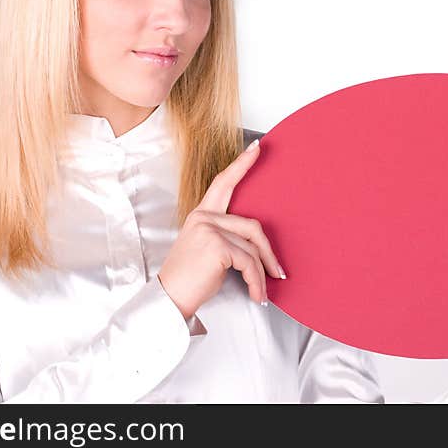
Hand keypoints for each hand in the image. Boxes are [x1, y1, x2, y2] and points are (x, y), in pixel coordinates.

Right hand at [158, 139, 285, 319]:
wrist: (170, 299)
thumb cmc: (189, 280)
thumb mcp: (208, 251)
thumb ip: (227, 238)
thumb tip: (258, 245)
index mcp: (201, 215)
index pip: (223, 183)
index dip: (241, 165)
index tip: (257, 148)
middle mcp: (204, 217)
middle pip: (252, 227)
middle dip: (268, 253)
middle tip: (278, 272)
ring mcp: (209, 229)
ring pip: (253, 247)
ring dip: (261, 274)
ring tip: (262, 292)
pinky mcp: (216, 245)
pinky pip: (248, 261)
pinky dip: (256, 281)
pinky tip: (256, 294)